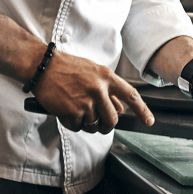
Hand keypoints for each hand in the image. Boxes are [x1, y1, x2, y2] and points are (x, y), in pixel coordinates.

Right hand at [33, 50, 154, 134]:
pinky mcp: (73, 111)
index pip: (131, 95)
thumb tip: (120, 108)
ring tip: (76, 109)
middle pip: (112, 120)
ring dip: (86, 123)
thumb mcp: (92, 73)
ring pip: (94, 126)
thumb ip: (108, 90)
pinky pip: (77, 127)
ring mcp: (86, 101)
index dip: (142, 110)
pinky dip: (72, 123)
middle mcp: (99, 89)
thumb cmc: (67, 67)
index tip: (149, 121)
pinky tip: (65, 110)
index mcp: (107, 77)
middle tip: (97, 122)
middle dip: (105, 126)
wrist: (43, 66)